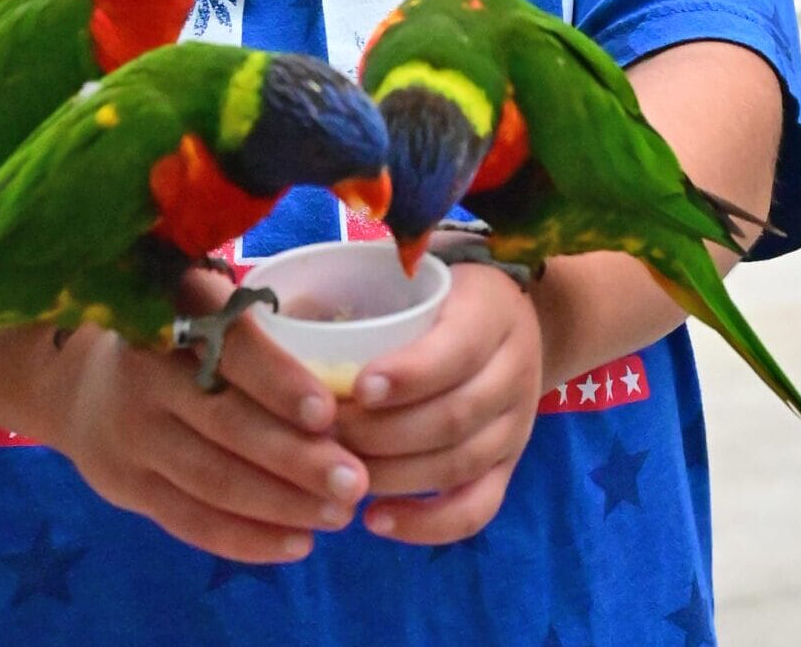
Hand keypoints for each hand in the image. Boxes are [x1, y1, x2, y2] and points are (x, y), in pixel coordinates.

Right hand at [44, 272, 369, 564]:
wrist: (80, 382)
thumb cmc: (182, 340)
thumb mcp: (214, 310)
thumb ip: (272, 335)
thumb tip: (357, 387)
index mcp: (176, 311)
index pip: (231, 348)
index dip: (279, 381)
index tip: (329, 415)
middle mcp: (144, 369)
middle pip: (226, 423)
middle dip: (297, 459)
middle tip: (356, 482)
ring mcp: (129, 431)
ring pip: (212, 479)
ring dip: (281, 504)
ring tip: (338, 515)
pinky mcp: (124, 484)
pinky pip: (190, 520)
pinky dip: (246, 538)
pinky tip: (296, 543)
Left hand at [335, 265, 542, 544]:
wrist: (511, 322)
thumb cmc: (440, 297)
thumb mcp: (419, 276)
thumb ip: (367, 292)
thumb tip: (286, 315)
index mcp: (490, 315)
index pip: (457, 351)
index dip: (408, 374)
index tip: (356, 388)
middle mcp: (513, 373)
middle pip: (453, 417)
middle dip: (381, 434)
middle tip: (323, 434)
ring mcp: (515, 427)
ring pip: (458, 465)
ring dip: (391, 476)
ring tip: (336, 474)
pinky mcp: (508, 469)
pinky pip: (475, 509)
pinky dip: (426, 524)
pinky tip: (376, 520)